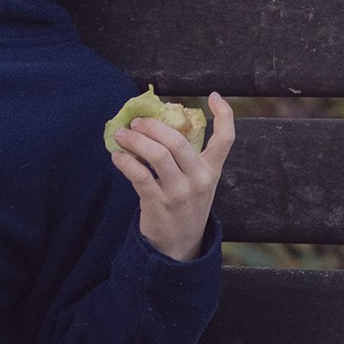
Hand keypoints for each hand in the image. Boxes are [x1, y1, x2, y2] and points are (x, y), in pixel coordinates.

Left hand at [110, 93, 234, 262]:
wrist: (179, 247)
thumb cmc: (185, 207)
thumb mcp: (197, 183)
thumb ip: (188, 158)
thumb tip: (158, 125)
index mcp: (211, 170)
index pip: (226, 139)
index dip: (225, 115)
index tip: (215, 95)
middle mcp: (199, 180)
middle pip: (177, 141)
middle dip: (152, 126)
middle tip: (135, 121)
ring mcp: (180, 193)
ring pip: (157, 155)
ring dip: (135, 140)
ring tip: (121, 134)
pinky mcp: (158, 204)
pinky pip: (139, 175)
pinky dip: (125, 162)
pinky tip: (117, 156)